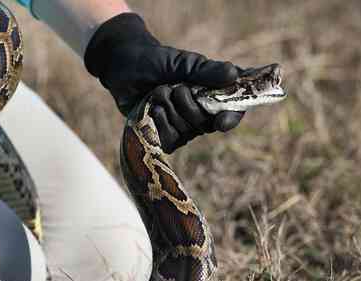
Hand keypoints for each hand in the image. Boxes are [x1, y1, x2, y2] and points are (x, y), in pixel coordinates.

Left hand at [84, 13, 243, 152]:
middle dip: (189, 106)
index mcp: (214, 93)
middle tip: (176, 88)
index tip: (221, 121)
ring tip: (159, 92)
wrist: (126, 67)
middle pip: (207, 124)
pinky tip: (153, 108)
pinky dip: (161, 123)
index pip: (234, 110)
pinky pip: (171, 140)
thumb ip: (206, 71)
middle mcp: (203, 112)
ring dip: (171, 110)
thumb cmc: (158, 61)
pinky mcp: (165, 135)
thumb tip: (233, 74)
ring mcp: (184, 126)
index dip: (231, 118)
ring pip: (187, 132)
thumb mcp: (184, 63)